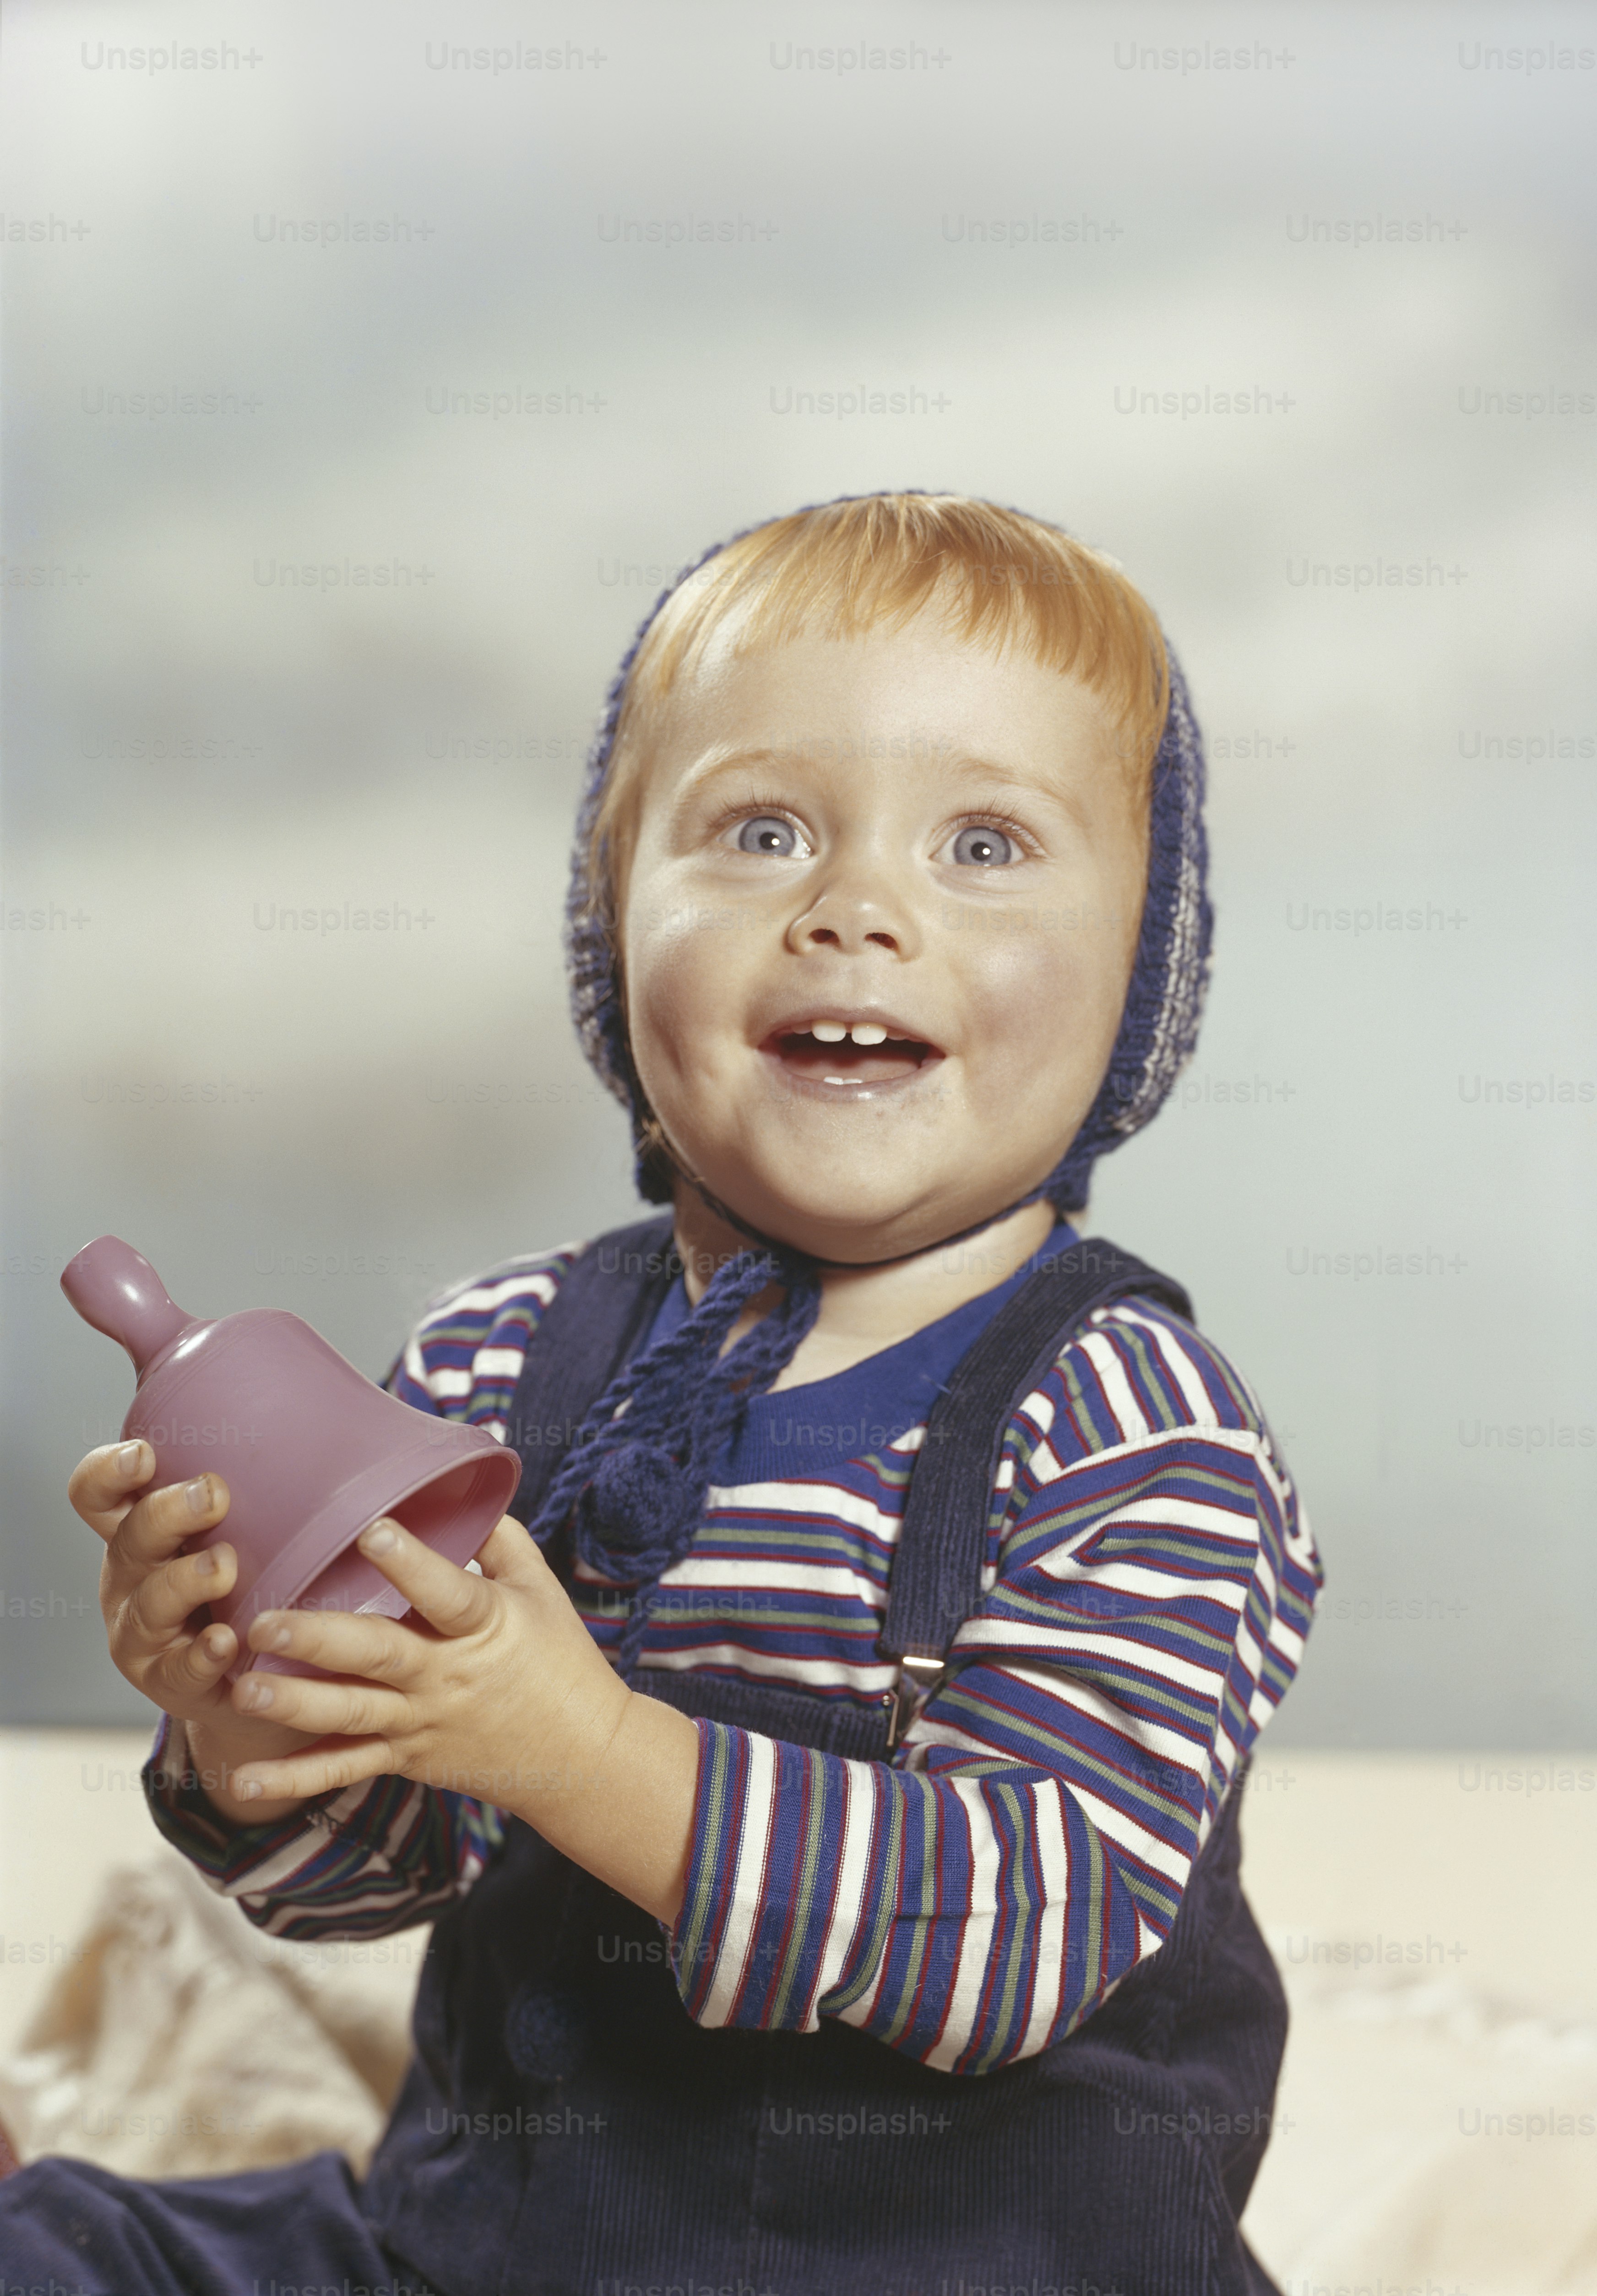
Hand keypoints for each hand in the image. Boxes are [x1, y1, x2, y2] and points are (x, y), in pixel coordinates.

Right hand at [68, 1440, 324, 1824]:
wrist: (260, 1675)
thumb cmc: (250, 1574)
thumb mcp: (239, 1518)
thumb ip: (250, 1460)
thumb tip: (298, 1382)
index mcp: (142, 1528)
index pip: (100, 1494)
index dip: (110, 1472)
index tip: (146, 1452)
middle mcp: (133, 1578)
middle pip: (130, 1539)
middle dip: (167, 1513)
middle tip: (214, 1494)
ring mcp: (148, 1635)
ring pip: (151, 1604)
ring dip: (185, 1581)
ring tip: (224, 1566)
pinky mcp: (176, 1685)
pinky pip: (181, 1671)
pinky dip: (201, 1656)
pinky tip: (226, 1642)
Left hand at [228, 1513, 699, 1922]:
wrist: (581, 1757)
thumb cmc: (560, 1658)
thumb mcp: (540, 1588)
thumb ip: (497, 1536)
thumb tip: (458, 1482)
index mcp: (485, 1626)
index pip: (446, 1593)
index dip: (411, 1563)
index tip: (373, 1530)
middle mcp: (446, 1677)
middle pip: (379, 1656)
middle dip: (319, 1638)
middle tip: (263, 1620)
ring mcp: (420, 1722)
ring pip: (350, 1714)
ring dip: (294, 1703)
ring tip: (242, 1689)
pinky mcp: (404, 1758)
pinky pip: (344, 1770)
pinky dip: (294, 1779)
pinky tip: (241, 1782)